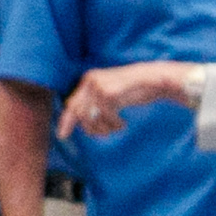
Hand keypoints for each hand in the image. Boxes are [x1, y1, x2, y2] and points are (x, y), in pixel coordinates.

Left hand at [59, 63, 193, 139]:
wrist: (153, 79)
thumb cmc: (132, 89)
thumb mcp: (110, 94)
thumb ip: (95, 104)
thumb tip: (81, 123)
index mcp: (88, 80)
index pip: (72, 104)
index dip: (66, 122)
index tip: (62, 136)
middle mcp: (90, 80)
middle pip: (80, 114)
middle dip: (91, 128)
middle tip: (105, 133)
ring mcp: (98, 85)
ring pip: (91, 117)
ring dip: (104, 128)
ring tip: (116, 127)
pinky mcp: (108, 92)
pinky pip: (105, 116)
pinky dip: (114, 124)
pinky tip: (123, 123)